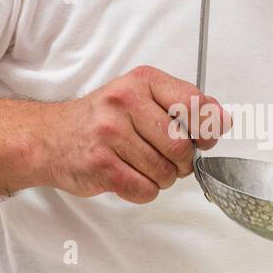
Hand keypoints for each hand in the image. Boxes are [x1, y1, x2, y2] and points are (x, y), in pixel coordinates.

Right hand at [42, 65, 229, 202]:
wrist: (50, 137)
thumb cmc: (101, 118)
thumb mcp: (141, 96)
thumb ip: (183, 105)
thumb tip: (222, 120)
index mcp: (141, 81)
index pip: (193, 103)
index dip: (206, 128)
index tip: (204, 139)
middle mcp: (124, 102)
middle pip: (181, 145)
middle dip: (182, 161)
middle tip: (169, 159)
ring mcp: (109, 134)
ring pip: (165, 172)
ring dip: (162, 178)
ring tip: (143, 166)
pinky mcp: (100, 165)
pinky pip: (144, 190)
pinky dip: (144, 191)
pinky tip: (129, 176)